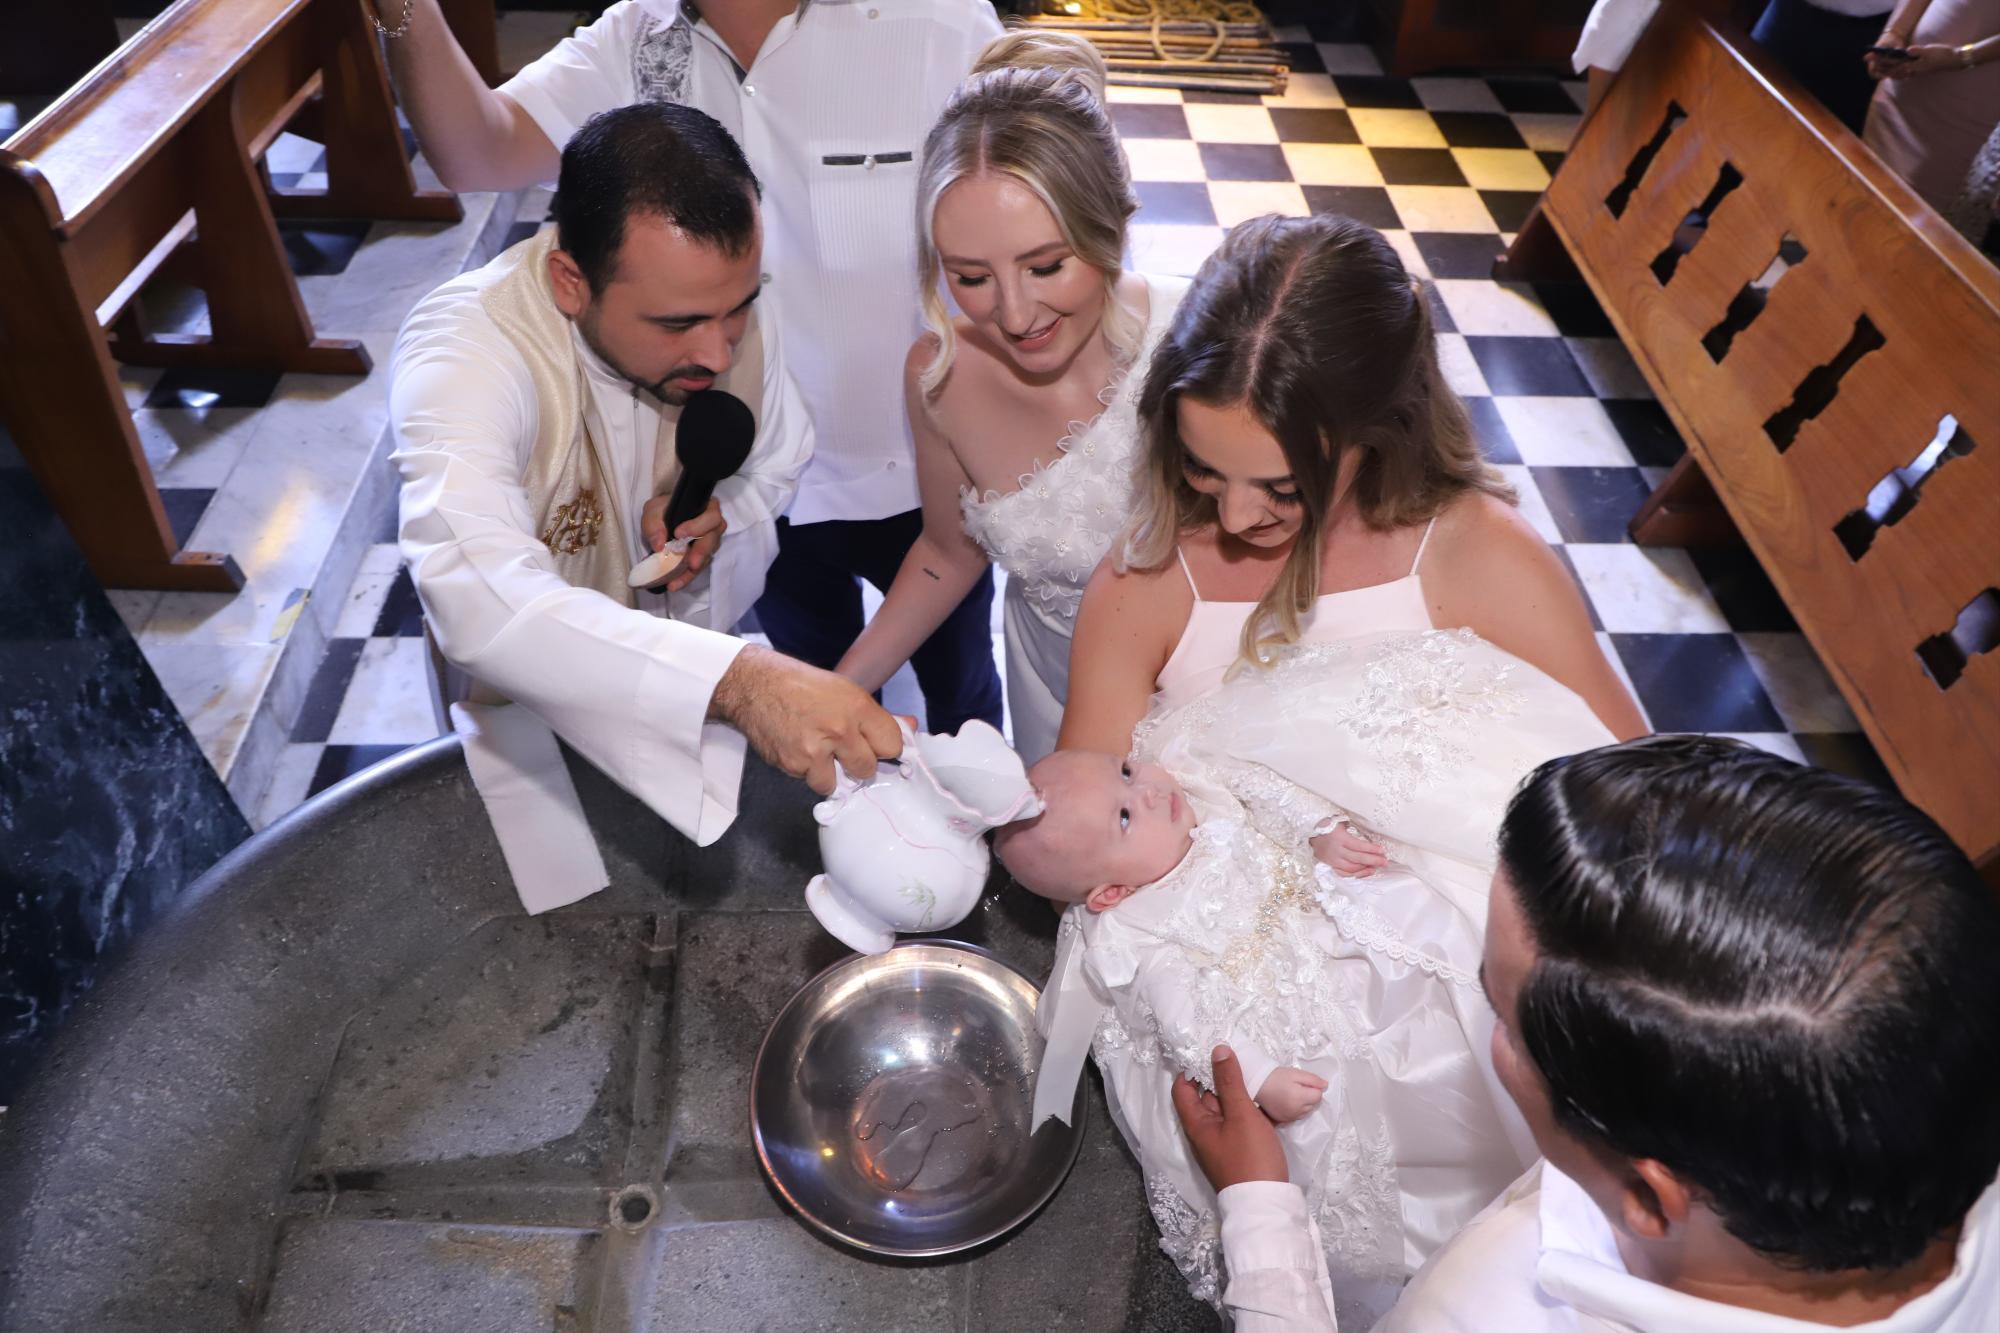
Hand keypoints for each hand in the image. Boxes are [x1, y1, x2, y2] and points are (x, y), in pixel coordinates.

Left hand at [641, 495, 725, 593]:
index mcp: (707, 508)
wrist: (662, 518)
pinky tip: (673, 584)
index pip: (711, 517)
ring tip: (675, 581)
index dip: (698, 526)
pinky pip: (697, 569)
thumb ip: (655, 524)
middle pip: (713, 540)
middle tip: (691, 564)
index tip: (678, 534)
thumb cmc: (663, 510)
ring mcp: (709, 544)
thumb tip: (659, 546)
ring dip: (691, 571)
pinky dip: (685, 577)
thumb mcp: (653, 511)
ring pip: (706, 558)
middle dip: (701, 552)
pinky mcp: (702, 558)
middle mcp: (713, 527)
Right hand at [708, 645, 902, 793]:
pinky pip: (809, 780)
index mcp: (857, 707)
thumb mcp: (846, 692)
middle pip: (867, 770)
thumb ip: (878, 716)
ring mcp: (814, 751)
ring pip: (837, 784)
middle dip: (857, 764)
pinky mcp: (792, 764)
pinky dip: (806, 770)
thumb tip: (911, 727)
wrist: (755, 686)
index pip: (892, 746)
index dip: (883, 749)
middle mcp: (839, 730)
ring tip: (817, 750)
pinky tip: (798, 748)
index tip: (874, 747)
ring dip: (829, 773)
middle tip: (842, 749)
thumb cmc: (802, 686)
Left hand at [1172, 1045, 1288, 1191]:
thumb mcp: (1241, 1115)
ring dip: (1239, 1094)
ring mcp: (1224, 1143)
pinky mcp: (1241, 1151)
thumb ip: (1230, 1082)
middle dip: (1220, 1078)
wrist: (1267, 1205)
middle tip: (1240, 1059)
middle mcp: (1205, 1133)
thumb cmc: (1250, 1157)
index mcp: (1196, 1124)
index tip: (1211, 1053)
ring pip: (1227, 1110)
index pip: (1182, 1089)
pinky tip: (1270, 1102)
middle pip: (1206, 1098)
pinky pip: (1242, 1123)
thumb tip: (1217, 1050)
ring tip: (1258, 1075)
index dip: (1192, 1069)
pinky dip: (1251, 1111)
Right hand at [1255, 1066, 1328, 1124]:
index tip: (1304, 1083)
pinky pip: (1297, 1116)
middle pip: (1313, 1105)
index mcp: (1300, 1098)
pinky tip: (1287, 1101)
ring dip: (1303, 1104)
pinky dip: (1296, 1110)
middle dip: (1309, 1096)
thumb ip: (1313, 1080)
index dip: (1314, 1088)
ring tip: (1291, 1094)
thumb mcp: (1296, 1073)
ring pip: (1306, 1112)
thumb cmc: (1277, 1077)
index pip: (1318, 1096)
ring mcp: (1290, 1117)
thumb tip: (1326, 1086)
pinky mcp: (1284, 1120)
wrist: (1258, 1084)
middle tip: (1296, 1087)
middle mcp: (1297, 1111)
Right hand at [1311, 823, 1385, 877]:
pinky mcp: (1330, 865)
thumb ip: (1351, 829)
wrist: (1308, 832)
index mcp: (1340, 838)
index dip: (1372, 849)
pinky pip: (1344, 873)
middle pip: (1358, 859)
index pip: (1359, 846)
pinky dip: (1355, 874)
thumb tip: (1366, 834)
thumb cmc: (1326, 825)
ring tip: (1376, 867)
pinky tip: (1365, 872)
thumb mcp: (1339, 822)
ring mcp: (1332, 860)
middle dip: (1373, 861)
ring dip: (1366, 869)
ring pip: (1352, 868)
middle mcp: (1336, 851)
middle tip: (1385, 862)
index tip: (1382, 851)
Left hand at [1867, 42, 1959, 79]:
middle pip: (1891, 68)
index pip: (1893, 62)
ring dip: (1884, 68)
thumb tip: (1908, 50)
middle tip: (1868, 58)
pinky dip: (1893, 72)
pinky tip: (1889, 70)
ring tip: (1874, 64)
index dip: (1882, 58)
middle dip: (1879, 64)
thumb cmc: (1943, 55)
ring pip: (1895, 72)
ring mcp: (1913, 72)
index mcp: (1912, 65)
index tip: (1872, 56)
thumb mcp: (1931, 51)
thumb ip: (1918, 51)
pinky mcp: (1916, 72)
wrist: (1953, 62)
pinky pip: (1901, 73)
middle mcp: (1911, 71)